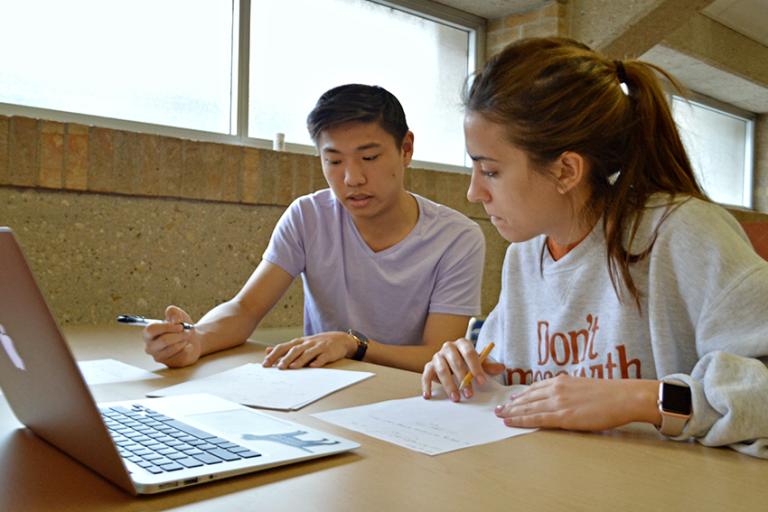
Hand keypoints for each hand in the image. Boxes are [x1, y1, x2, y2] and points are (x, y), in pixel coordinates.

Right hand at [143, 305, 201, 367]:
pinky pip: (182, 355)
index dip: (167, 327)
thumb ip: (173, 312)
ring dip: (184, 340)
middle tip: (187, 331)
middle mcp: (150, 347)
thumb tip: (175, 320)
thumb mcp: (178, 315)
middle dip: (179, 335)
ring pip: (174, 348)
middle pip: (164, 340)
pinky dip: (189, 348)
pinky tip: (187, 346)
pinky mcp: (170, 364)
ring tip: (186, 338)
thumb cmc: (181, 327)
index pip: (152, 330)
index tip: (180, 326)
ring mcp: (159, 357)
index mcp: (148, 333)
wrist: (192, 340)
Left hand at [262, 331, 356, 368]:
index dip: (274, 355)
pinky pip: (322, 357)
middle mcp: (307, 343)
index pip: (283, 347)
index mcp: (298, 342)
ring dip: (299, 360)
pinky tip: (313, 366)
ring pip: (307, 353)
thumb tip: (267, 350)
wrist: (339, 339)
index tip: (265, 364)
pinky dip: (318, 361)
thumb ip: (284, 348)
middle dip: (285, 358)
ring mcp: (318, 347)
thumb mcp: (300, 344)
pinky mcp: (328, 352)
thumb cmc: (316, 344)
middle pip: (294, 350)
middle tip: (277, 368)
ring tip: (292, 367)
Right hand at [421, 338, 504, 401]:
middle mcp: (448, 347)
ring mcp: (437, 356)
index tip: (482, 382)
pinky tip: (428, 395)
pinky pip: (426, 375)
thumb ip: (489, 366)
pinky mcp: (429, 366)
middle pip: (455, 361)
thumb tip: (501, 368)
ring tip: (456, 398)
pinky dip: (427, 385)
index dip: (476, 367)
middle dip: (463, 379)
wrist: (455, 363)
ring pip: (441, 369)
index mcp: (462, 343)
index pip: (469, 353)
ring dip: (449, 385)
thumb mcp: (480, 364)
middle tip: (470, 394)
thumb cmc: (468, 363)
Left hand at [494, 375, 659, 430]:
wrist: (624, 397)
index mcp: (561, 381)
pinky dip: (520, 420)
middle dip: (511, 404)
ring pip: (528, 408)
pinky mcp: (563, 416)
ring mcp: (558, 402)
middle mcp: (556, 389)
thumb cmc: (609, 394)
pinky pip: (536, 419)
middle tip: (498, 409)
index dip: (521, 395)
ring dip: (511, 412)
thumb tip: (560, 399)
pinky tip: (510, 422)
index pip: (535, 388)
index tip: (511, 399)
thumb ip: (568, 391)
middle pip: (527, 397)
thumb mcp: (583, 386)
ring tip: (500, 415)